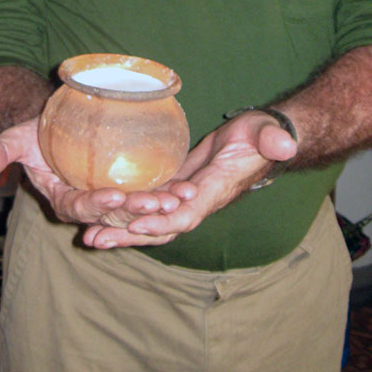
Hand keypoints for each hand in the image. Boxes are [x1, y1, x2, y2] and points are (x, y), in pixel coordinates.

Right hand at [0, 119, 181, 226]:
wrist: (60, 125)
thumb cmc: (38, 132)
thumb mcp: (17, 138)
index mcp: (64, 200)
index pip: (78, 208)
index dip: (94, 205)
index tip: (111, 196)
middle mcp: (91, 205)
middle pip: (114, 213)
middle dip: (135, 210)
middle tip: (156, 202)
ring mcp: (114, 198)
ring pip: (137, 208)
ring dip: (158, 206)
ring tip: (179, 199)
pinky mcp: (132, 187)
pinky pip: (152, 193)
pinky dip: (169, 192)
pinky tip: (188, 190)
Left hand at [82, 110, 297, 248]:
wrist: (260, 139)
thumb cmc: (263, 134)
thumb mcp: (266, 132)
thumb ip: (272, 139)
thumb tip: (283, 144)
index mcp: (216, 191)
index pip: (188, 214)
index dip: (163, 222)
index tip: (137, 225)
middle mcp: (198, 202)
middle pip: (160, 227)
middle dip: (128, 235)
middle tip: (93, 239)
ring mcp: (185, 197)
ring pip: (150, 220)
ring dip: (120, 229)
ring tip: (88, 236)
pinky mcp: (176, 187)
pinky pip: (149, 206)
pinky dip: (126, 212)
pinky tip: (101, 214)